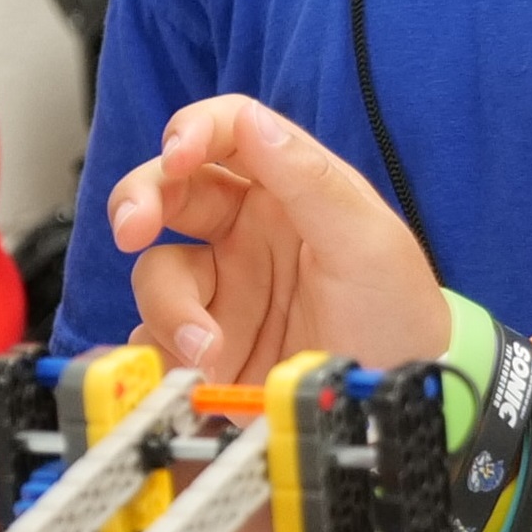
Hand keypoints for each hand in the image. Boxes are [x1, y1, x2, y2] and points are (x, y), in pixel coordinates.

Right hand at [104, 96, 450, 377]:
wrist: (391, 409)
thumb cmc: (398, 317)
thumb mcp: (369, 243)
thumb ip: (310, 179)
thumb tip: (252, 122)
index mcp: (285, 192)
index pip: (227, 133)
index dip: (193, 131)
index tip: (176, 154)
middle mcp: (244, 234)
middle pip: (167, 192)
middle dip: (139, 203)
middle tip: (133, 229)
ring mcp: (221, 291)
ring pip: (154, 273)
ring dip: (171, 308)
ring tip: (208, 350)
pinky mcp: (203, 347)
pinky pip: (154, 338)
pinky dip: (164, 353)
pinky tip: (202, 373)